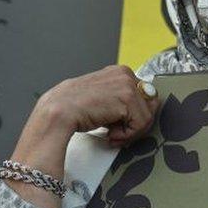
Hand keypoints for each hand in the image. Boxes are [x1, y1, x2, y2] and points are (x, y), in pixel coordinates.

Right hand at [7, 65, 158, 207]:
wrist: (57, 112)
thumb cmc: (73, 109)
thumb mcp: (102, 98)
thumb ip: (119, 99)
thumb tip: (143, 111)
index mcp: (119, 72)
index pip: (144, 97)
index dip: (132, 116)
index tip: (117, 125)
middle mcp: (125, 73)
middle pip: (150, 105)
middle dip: (135, 123)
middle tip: (115, 132)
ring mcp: (127, 83)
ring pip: (147, 117)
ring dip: (129, 132)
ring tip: (110, 133)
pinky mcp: (127, 97)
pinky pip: (141, 124)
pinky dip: (126, 135)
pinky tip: (109, 133)